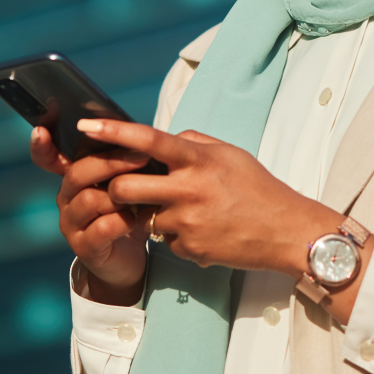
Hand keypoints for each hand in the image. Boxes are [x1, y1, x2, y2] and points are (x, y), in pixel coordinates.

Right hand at [30, 125, 149, 303]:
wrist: (130, 258)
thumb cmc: (128, 212)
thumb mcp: (125, 183)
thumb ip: (124, 161)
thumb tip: (139, 133)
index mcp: (74, 179)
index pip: (48, 159)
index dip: (42, 146)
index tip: (41, 129)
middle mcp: (66, 199)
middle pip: (77, 174)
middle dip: (110, 162)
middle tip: (141, 155)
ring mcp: (72, 224)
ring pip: (89, 200)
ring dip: (119, 196)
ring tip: (142, 195)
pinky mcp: (84, 247)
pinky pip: (100, 229)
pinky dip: (121, 221)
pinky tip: (135, 220)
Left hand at [78, 119, 373, 322]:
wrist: (287, 232)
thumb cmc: (259, 189)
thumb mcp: (230, 155)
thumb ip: (195, 143)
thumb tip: (167, 138)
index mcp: (199, 160)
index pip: (149, 139)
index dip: (114, 131)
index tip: (86, 124)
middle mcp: (189, 189)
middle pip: (125, 187)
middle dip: (116, 188)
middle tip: (125, 188)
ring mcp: (188, 221)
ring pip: (144, 217)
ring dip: (153, 215)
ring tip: (186, 212)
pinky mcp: (189, 248)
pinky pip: (167, 240)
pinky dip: (178, 236)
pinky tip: (205, 232)